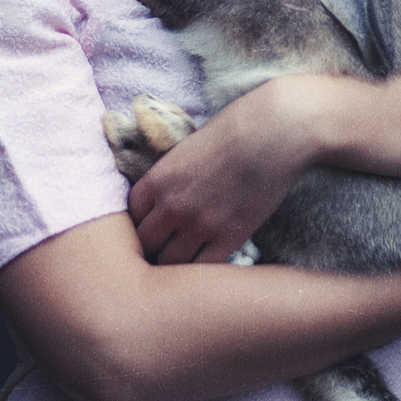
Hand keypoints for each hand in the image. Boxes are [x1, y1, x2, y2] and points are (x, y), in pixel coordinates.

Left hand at [128, 77, 321, 263]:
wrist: (272, 132)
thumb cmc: (231, 130)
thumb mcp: (184, 150)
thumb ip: (167, 179)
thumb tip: (159, 202)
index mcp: (157, 180)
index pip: (129, 218)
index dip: (138, 225)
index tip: (149, 228)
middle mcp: (172, 206)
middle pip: (145, 245)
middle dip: (149, 249)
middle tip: (161, 250)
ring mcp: (200, 225)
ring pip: (170, 263)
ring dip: (173, 264)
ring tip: (180, 264)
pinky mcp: (229, 237)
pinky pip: (203, 267)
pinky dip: (201, 269)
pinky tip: (206, 264)